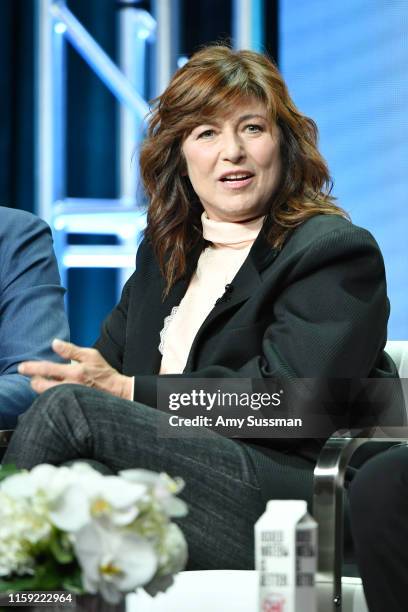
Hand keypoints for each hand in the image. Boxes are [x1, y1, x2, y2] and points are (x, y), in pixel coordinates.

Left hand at [18, 339, 132, 399]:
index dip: (32, 368)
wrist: (117, 392)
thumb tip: (54, 343)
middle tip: (33, 378)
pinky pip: (55, 402)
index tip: (22, 367)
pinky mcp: (72, 406)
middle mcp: (70, 387)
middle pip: (41, 387)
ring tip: (42, 384)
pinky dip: (50, 396)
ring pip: (46, 396)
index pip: (47, 370)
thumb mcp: (91, 355)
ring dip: (42, 389)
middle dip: (34, 382)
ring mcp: (71, 398)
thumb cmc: (104, 373)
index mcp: (74, 372)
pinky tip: (53, 392)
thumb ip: (71, 350)